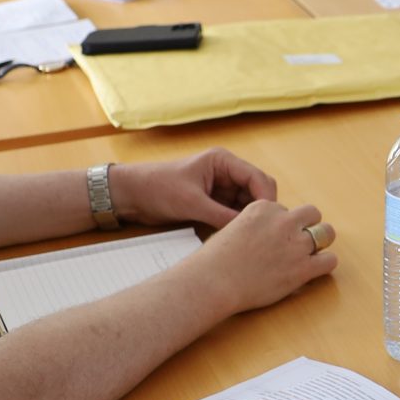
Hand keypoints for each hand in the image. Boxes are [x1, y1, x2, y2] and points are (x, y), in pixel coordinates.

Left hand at [110, 149, 279, 228]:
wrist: (131, 195)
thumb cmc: (157, 187)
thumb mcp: (191, 203)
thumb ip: (221, 216)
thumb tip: (248, 230)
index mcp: (223, 161)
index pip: (258, 178)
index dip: (266, 199)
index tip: (268, 220)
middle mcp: (227, 173)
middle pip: (257, 191)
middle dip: (260, 210)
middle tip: (260, 232)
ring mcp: (221, 188)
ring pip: (247, 205)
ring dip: (248, 219)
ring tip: (248, 237)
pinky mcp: (214, 203)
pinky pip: (234, 214)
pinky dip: (236, 225)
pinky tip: (236, 237)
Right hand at [192, 199, 336, 316]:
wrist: (214, 282)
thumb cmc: (215, 260)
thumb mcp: (232, 227)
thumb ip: (254, 225)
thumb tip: (265, 235)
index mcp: (264, 207)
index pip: (286, 210)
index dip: (283, 225)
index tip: (274, 239)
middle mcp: (283, 221)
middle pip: (311, 214)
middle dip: (307, 226)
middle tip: (299, 242)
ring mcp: (295, 244)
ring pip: (326, 233)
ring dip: (321, 242)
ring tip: (312, 254)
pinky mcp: (302, 268)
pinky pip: (330, 260)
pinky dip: (325, 263)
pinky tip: (315, 269)